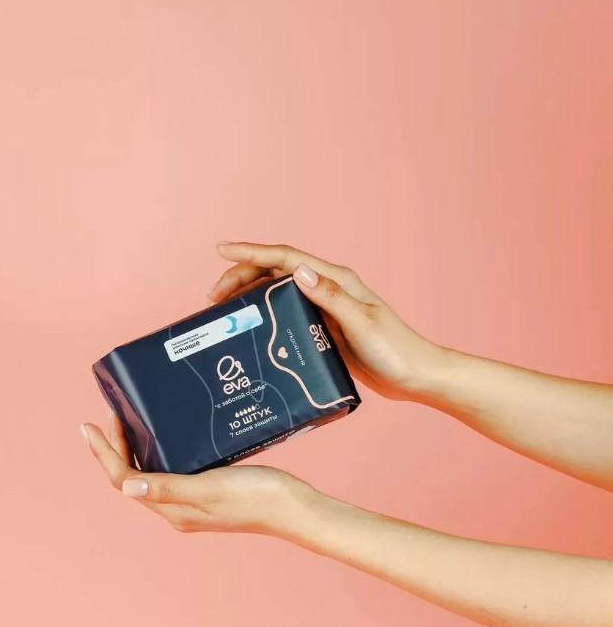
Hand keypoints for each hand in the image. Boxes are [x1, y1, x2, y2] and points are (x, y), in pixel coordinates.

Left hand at [80, 413, 315, 535]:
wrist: (295, 508)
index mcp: (174, 510)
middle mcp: (179, 508)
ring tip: (129, 421)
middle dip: (116, 448)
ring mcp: (194, 501)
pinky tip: (168, 434)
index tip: (90, 425)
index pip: (124, 480)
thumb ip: (169, 487)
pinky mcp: (210, 490)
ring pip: (152, 473)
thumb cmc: (257, 497)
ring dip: (136, 449)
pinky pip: (173, 470)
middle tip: (110, 414)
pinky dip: (161, 451)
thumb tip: (125, 486)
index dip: (104, 453)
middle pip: (134, 476)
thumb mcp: (210, 488)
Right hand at [208, 241, 443, 400]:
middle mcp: (327, 289)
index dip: (251, 252)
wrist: (412, 375)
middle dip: (241, 278)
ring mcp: (323, 309)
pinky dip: (263, 316)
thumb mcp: (360, 323)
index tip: (222, 250)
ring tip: (223, 310)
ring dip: (249, 296)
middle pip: (274, 273)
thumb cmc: (394, 350)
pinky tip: (250, 328)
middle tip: (213, 297)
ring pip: (276, 293)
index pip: (285, 258)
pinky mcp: (322, 329)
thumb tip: (298, 271)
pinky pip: (284, 314)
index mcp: (335, 280)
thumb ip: (331, 297)